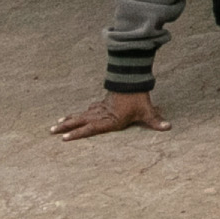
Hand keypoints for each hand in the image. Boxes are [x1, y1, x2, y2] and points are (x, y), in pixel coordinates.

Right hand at [54, 90, 169, 140]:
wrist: (134, 80)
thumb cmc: (138, 98)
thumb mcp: (146, 110)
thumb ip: (155, 121)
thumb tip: (168, 127)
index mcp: (110, 119)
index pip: (91, 128)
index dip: (78, 133)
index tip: (65, 138)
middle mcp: (102, 114)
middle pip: (81, 121)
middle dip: (66, 126)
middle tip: (51, 131)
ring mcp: (100, 108)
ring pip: (81, 115)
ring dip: (69, 120)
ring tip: (55, 124)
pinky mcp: (102, 104)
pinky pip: (87, 110)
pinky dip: (79, 113)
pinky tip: (72, 115)